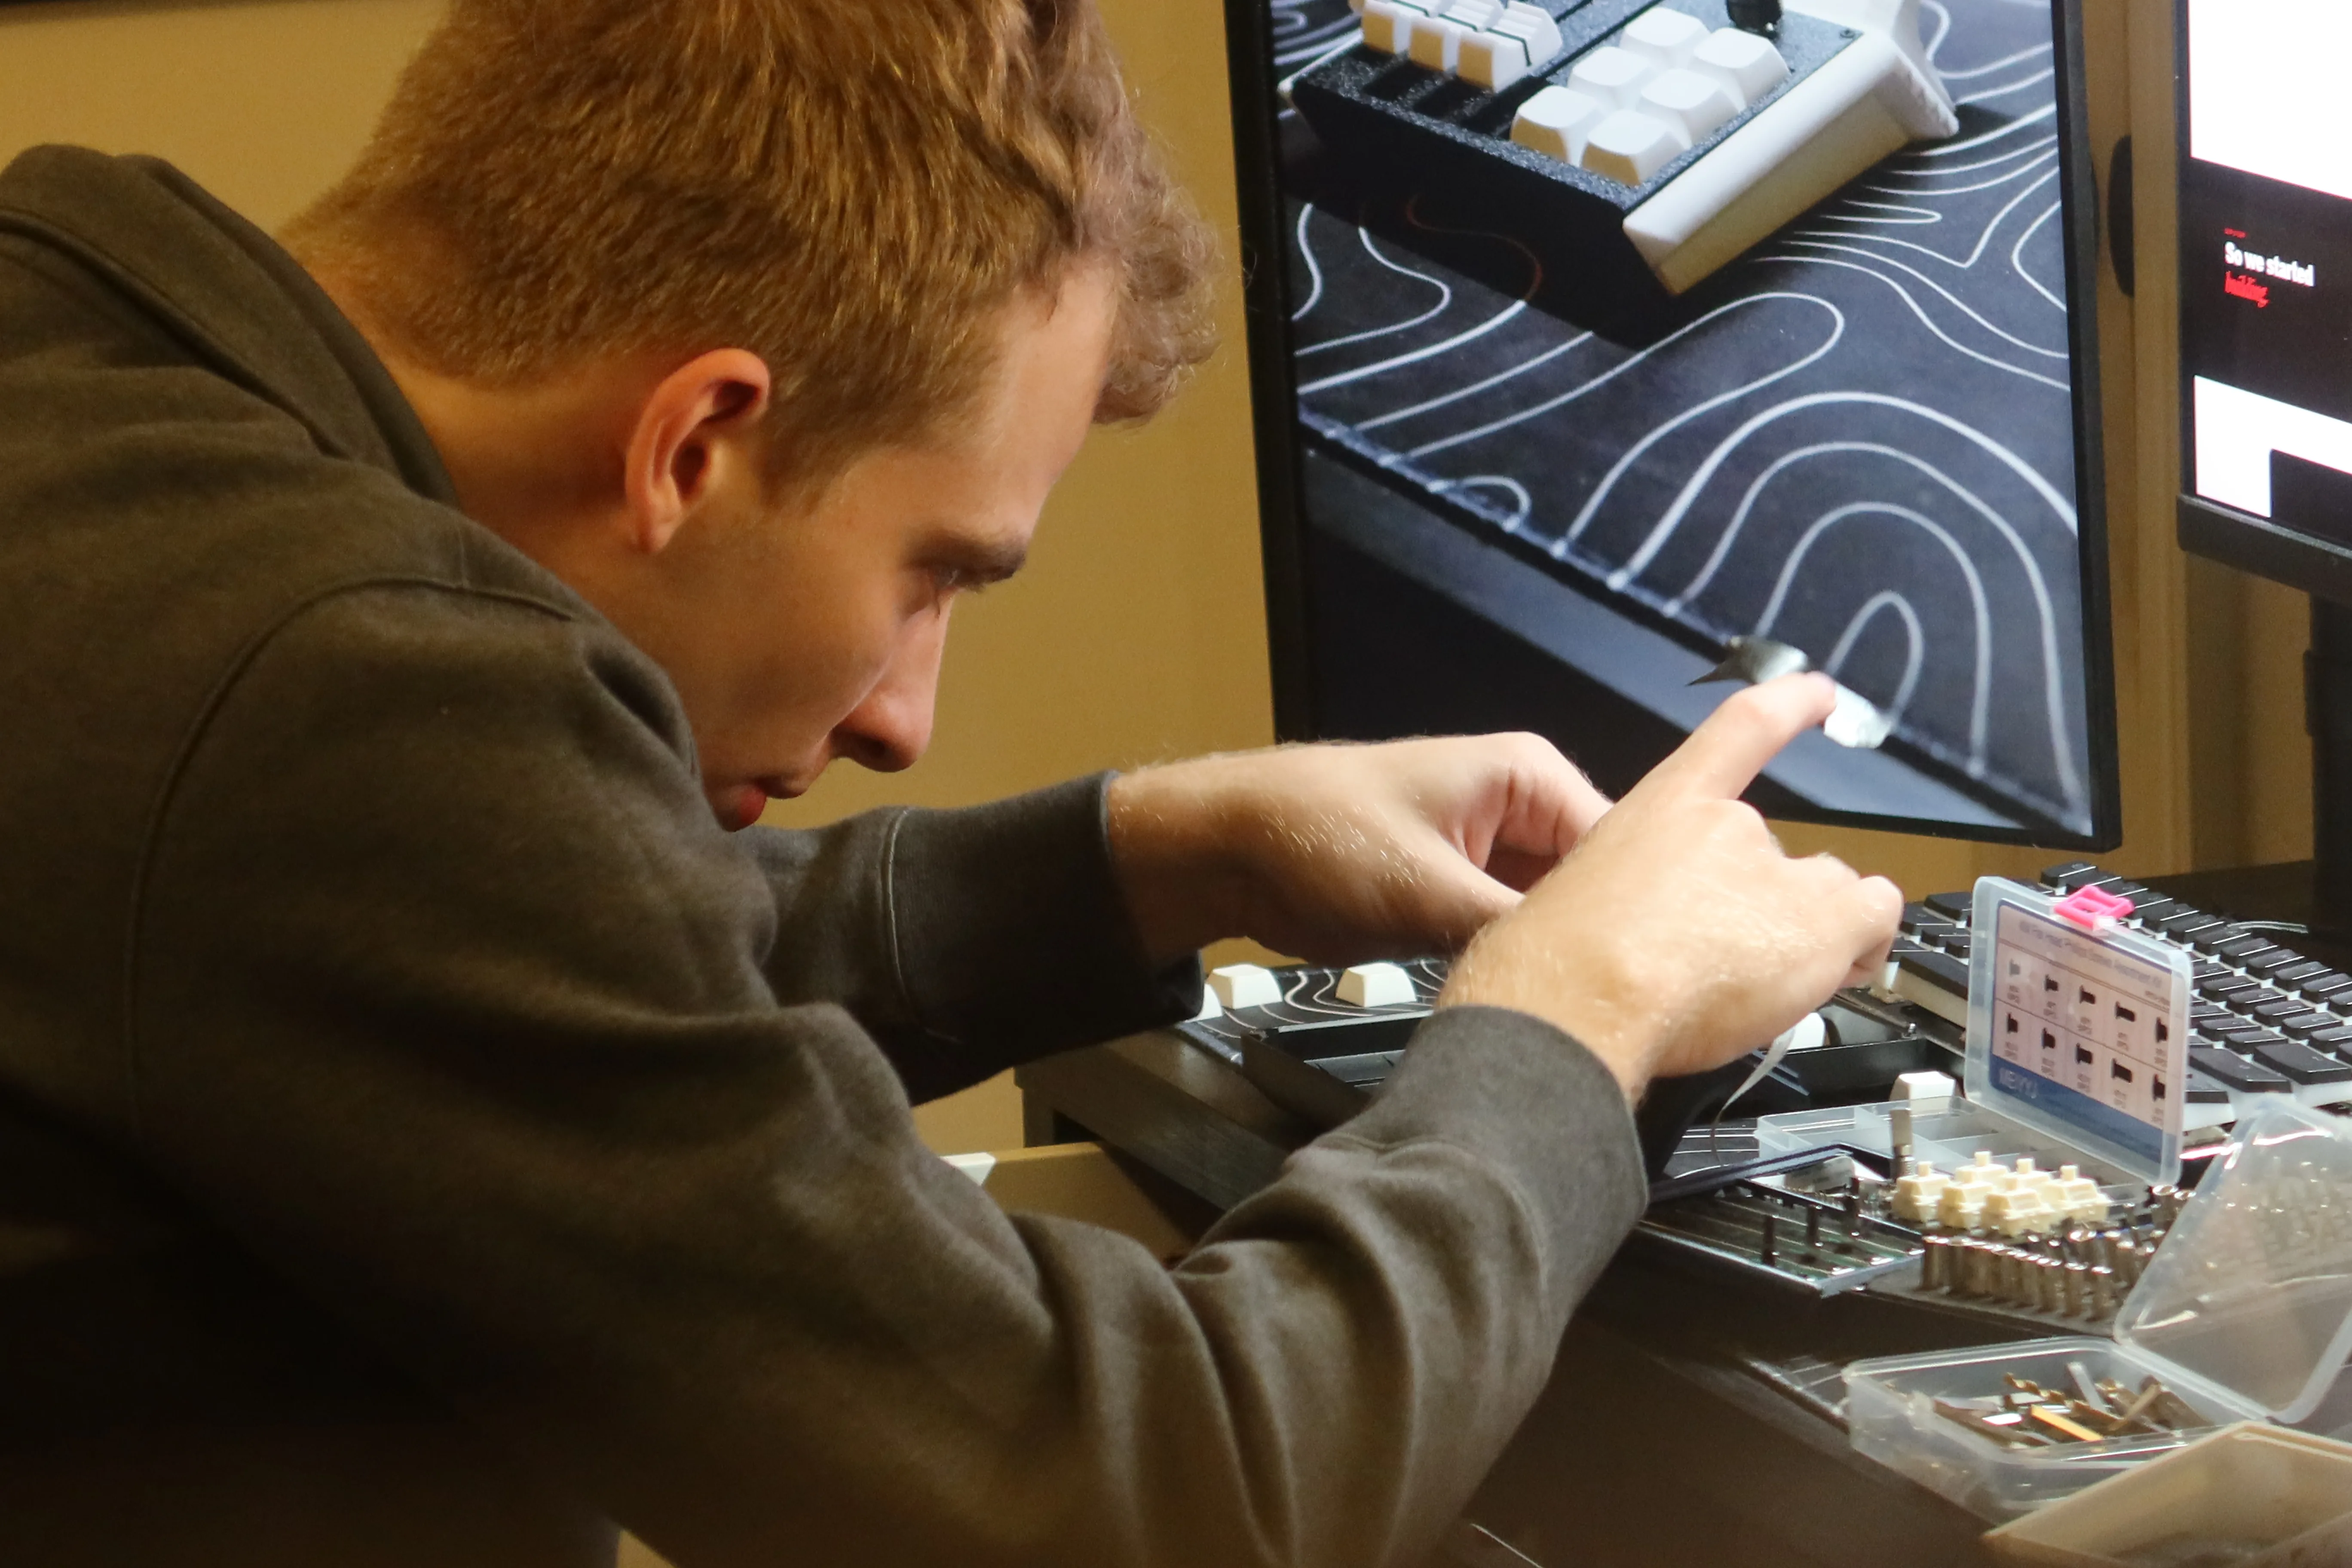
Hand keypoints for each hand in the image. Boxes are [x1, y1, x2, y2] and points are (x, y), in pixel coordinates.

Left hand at [1106, 734, 1610, 966]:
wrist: (1229, 851)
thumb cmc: (1319, 840)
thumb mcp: (1428, 890)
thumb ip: (1515, 929)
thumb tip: (1587, 975)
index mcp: (1529, 776)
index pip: (1623, 846)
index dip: (1640, 913)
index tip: (1655, 977)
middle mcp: (1522, 810)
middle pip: (1593, 885)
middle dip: (1598, 942)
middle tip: (1621, 1008)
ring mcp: (1491, 856)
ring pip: (1553, 917)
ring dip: (1556, 960)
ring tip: (1587, 1016)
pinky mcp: (1461, 896)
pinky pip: (1511, 934)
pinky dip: (1517, 966)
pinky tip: (1537, 1009)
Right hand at [1438, 675, 1901, 1100]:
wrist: (1580, 1002)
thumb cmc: (1562, 968)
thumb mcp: (1584, 906)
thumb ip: (1638, 902)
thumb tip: (1670, 936)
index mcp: (1664, 808)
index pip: (1740, 730)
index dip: (1787, 704)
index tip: (1820, 691)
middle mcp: (1730, 826)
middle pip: (1777, 853)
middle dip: (1761, 907)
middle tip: (1728, 962)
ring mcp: (1777, 871)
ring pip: (1827, 893)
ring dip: (1810, 934)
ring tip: (1768, 986)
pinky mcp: (1820, 923)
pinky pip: (1877, 916)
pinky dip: (1870, 940)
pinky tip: (1852, 963)